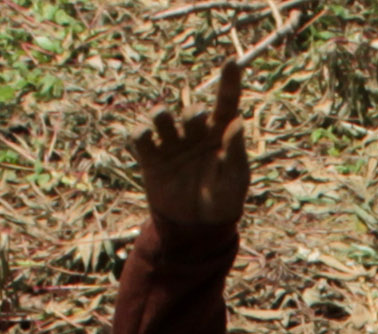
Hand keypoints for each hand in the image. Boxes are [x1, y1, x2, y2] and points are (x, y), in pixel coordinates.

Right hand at [134, 57, 248, 232]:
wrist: (196, 228)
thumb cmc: (223, 201)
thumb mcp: (236, 180)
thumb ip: (236, 151)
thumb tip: (237, 122)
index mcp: (220, 135)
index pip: (225, 102)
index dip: (229, 81)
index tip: (231, 61)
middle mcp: (194, 134)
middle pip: (190, 110)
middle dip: (191, 112)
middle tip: (194, 119)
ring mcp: (172, 144)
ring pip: (161, 116)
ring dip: (161, 115)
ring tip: (162, 122)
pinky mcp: (152, 159)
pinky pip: (140, 138)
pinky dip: (140, 134)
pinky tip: (145, 137)